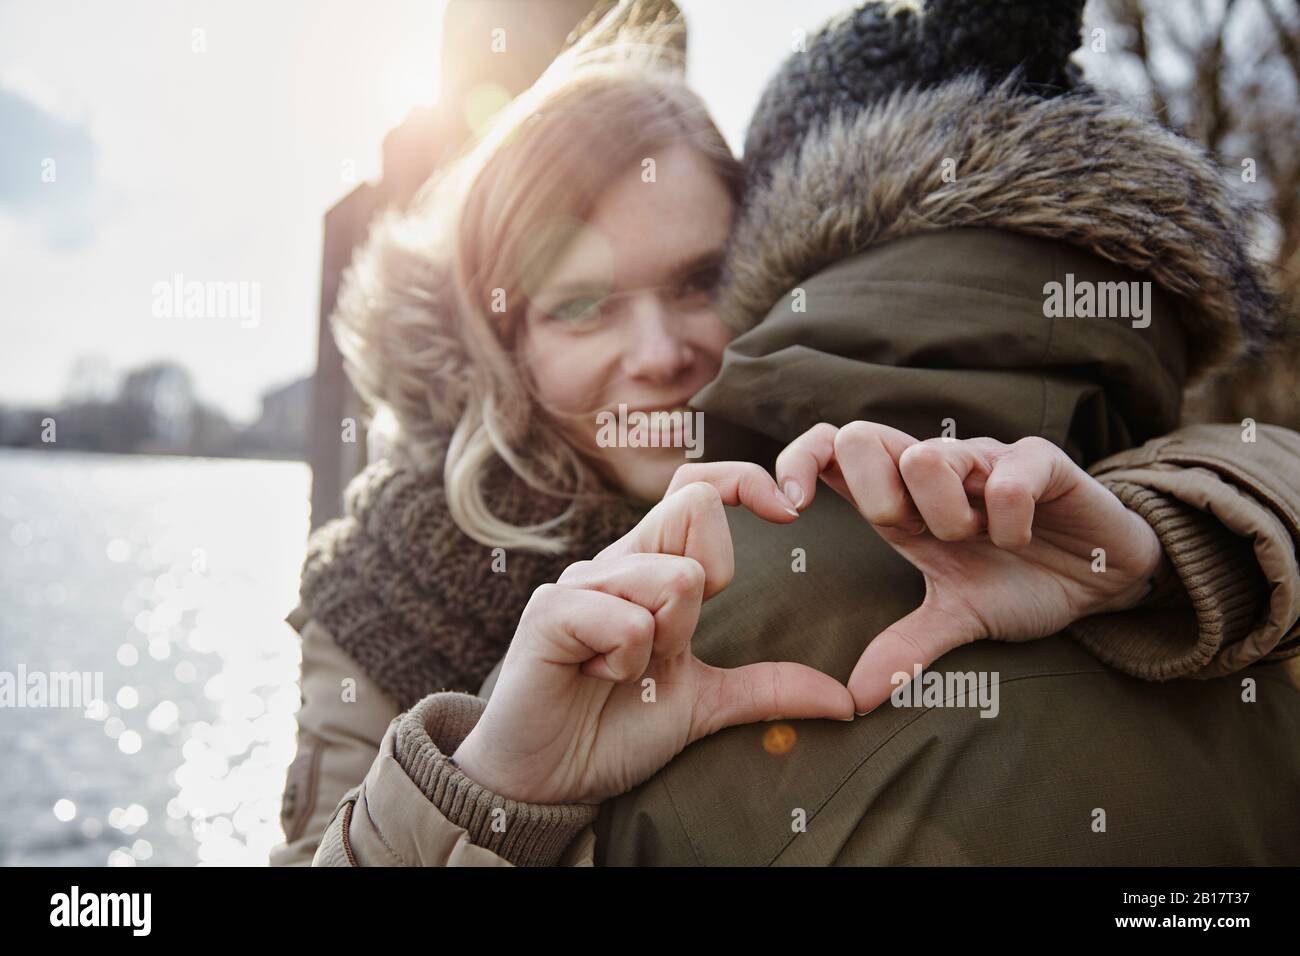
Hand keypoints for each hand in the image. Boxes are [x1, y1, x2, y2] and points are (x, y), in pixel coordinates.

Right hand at [452, 468, 852, 804]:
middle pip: (695, 507)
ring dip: (666, 642)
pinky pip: (627, 621)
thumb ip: (768, 689)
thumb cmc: (615, 730)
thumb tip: (845, 700)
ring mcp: (580, 581)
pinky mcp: (549, 612)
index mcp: (654, 568)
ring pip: (674, 576)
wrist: (548, 782)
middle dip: (712, 581)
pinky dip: (627, 663)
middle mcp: (618, 561)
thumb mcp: (707, 706)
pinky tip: (597, 678)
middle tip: (675, 643)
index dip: (747, 481)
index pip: (701, 485)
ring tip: (626, 672)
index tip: (790, 511)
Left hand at [776, 422, 1164, 713]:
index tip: (788, 511)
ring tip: (978, 540)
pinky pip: (1007, 477)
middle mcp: (934, 465)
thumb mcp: (957, 619)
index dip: (797, 462)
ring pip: (928, 456)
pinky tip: (1021, 541)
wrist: (1104, 578)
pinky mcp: (1040, 460)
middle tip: (913, 537)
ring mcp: (985, 457)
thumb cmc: (1021, 582)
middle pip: (863, 435)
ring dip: (947, 515)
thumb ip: (905, 648)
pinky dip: (1009, 521)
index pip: (829, 446)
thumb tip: (852, 699)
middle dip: (876, 498)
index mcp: (900, 496)